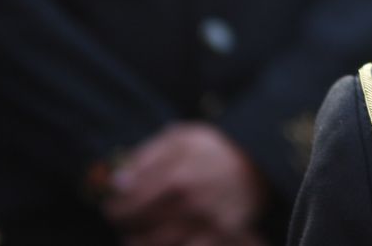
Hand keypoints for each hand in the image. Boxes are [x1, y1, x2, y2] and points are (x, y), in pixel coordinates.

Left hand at [102, 122, 267, 243]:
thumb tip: (116, 182)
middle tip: (122, 221)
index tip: (111, 205)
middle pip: (139, 225)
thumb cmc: (214, 148)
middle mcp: (189, 201)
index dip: (113, 206)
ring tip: (134, 236)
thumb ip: (146, 156)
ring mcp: (205, 221)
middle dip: (124, 224)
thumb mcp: (181, 137)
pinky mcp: (219, 235)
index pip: (128, 201)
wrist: (260, 160)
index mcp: (176, 175)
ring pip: (156, 243)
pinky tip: (162, 240)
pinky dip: (172, 245)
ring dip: (139, 241)